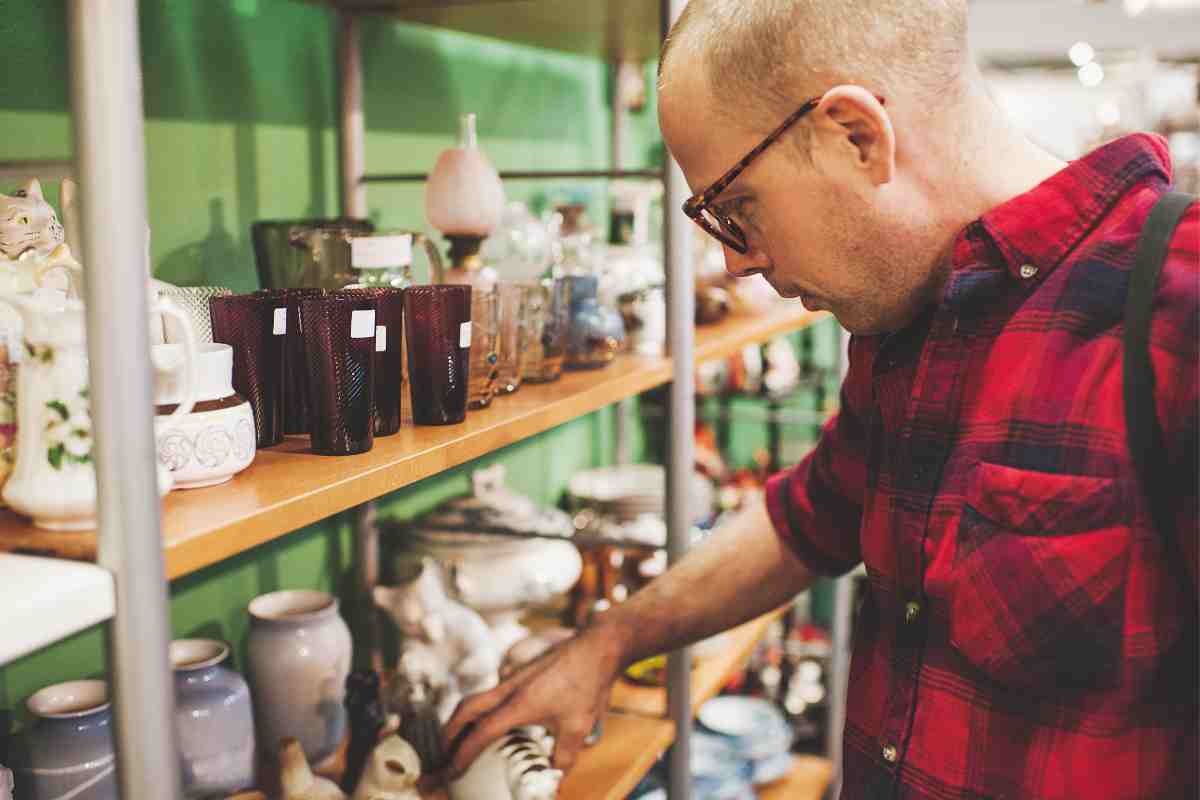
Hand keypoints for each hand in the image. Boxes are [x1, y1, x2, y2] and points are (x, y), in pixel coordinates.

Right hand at [440, 624, 627, 778]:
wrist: (596, 647)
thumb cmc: (588, 683)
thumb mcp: (578, 727)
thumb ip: (563, 758)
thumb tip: (553, 780)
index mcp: (519, 704)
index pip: (481, 732)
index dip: (463, 753)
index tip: (451, 771)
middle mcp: (508, 688)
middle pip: (465, 709)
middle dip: (449, 734)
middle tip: (443, 756)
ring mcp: (512, 679)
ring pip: (474, 699)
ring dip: (460, 720)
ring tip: (458, 741)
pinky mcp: (519, 674)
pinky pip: (488, 693)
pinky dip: (477, 710)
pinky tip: (487, 722)